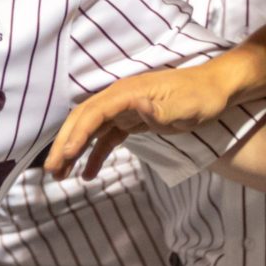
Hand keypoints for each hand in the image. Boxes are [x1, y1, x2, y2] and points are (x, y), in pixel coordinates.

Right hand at [46, 52, 243, 180]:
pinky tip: (87, 174)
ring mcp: (124, 109)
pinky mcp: (131, 120)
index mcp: (127, 93)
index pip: (94, 114)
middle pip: (83, 120)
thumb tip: (134, 106)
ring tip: (59, 175)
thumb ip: (157, 110)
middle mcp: (120, 98)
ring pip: (90, 129)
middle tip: (50, 170)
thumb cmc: (200, 97)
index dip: (77, 134)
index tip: (64, 155)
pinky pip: (106, 138)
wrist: (215, 89)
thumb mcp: (184, 106)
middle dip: (64, 144)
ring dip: (73, 150)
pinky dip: (95, 155)